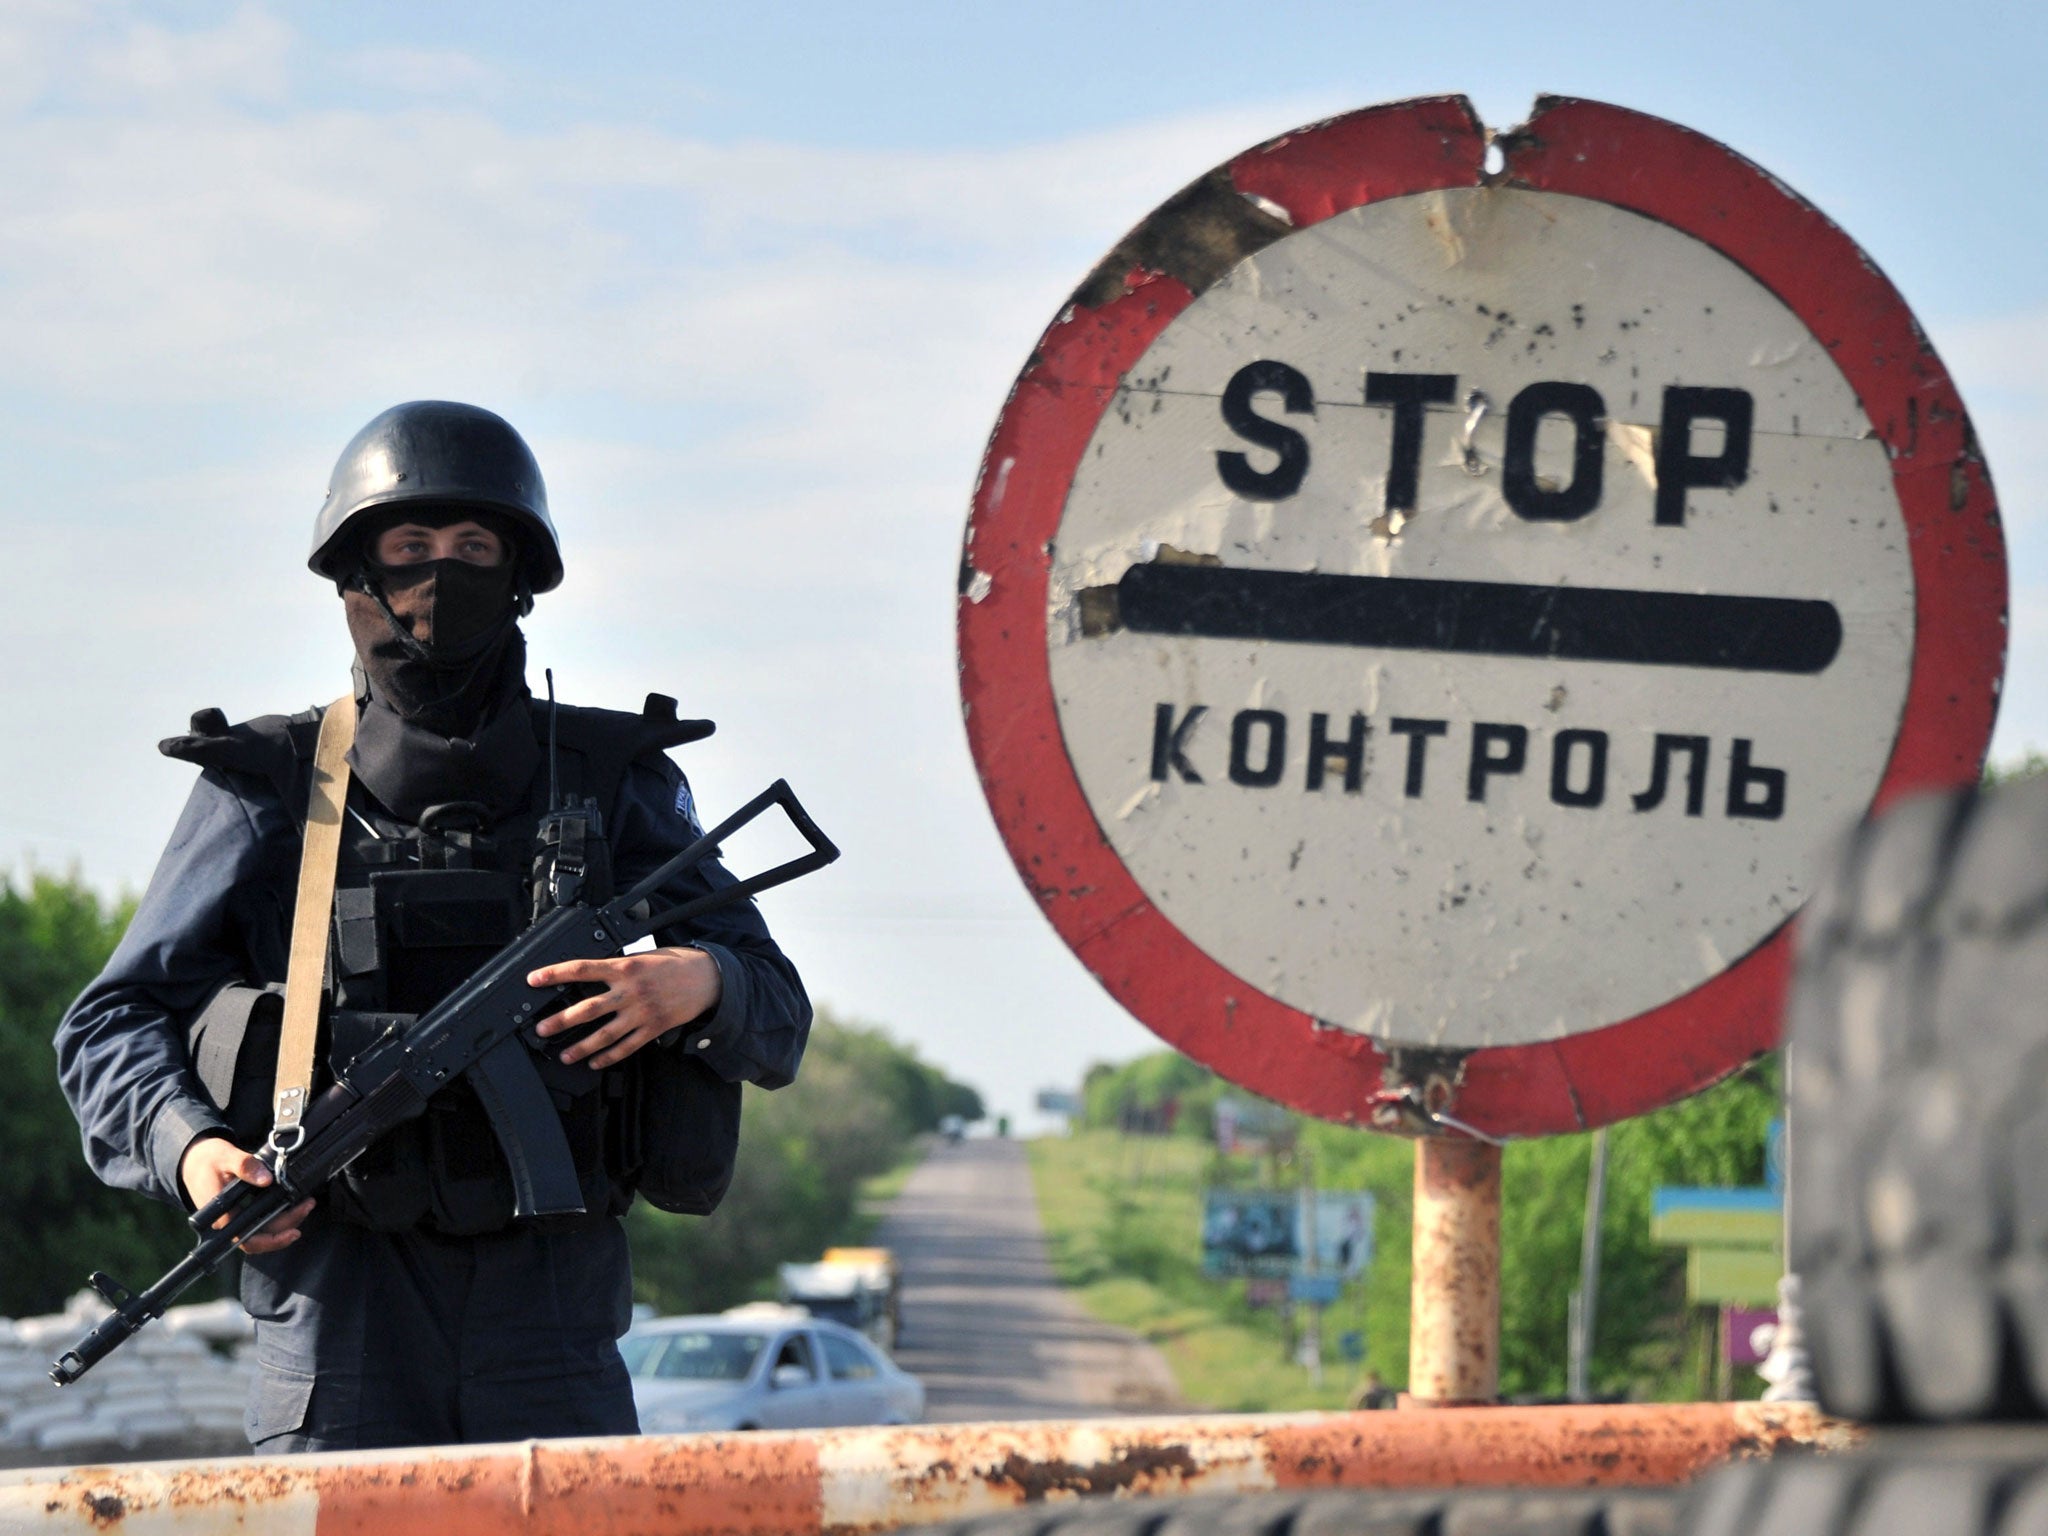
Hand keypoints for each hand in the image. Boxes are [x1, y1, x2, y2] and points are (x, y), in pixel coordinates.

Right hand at [178, 1136, 314, 1254]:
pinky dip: (278, 1216)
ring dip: (285, 1222)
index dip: (272, 1240)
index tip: (293, 1230)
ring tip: (306, 1205)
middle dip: (287, 1225)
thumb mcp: (226, 1157)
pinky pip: (260, 1222)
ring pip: (262, 1231)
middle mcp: (227, 1223)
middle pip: (260, 1236)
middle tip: (308, 1205)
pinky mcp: (240, 1213)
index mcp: (221, 1215)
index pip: (248, 1238)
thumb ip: (245, 1166)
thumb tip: (266, 1179)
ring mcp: (234, 1219)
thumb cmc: (208, 1159)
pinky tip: (292, 1205)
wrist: (195, 1159)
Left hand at [526, 946, 722, 1068]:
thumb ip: (618, 967)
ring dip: (581, 1047)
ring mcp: (641, 1012)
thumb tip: (590, 975)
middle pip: (588, 1008)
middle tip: (541, 1029)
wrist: (707, 978)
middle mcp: (630, 991)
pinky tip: (595, 1062)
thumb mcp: (643, 957)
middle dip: (561, 1020)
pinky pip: (627, 1047)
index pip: (582, 969)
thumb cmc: (674, 964)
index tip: (534, 979)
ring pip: (604, 1034)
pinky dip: (609, 1057)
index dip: (555, 973)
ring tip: (564, 1055)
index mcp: (625, 967)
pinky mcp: (653, 1028)